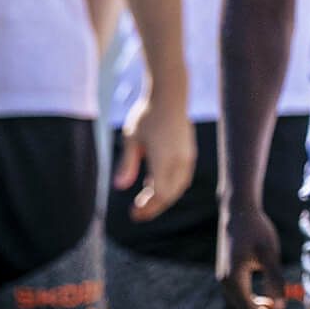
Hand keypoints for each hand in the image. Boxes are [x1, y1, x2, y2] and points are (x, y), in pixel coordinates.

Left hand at [116, 90, 194, 220]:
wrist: (170, 95)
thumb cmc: (147, 115)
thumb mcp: (131, 139)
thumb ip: (127, 164)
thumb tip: (119, 187)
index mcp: (164, 158)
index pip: (161, 194)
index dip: (148, 208)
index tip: (133, 214)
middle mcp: (180, 160)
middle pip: (171, 194)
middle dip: (155, 207)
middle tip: (137, 214)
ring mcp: (188, 156)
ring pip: (179, 186)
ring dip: (164, 197)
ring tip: (146, 201)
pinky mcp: (190, 152)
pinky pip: (182, 177)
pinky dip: (170, 186)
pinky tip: (155, 183)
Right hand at [220, 206, 293, 308]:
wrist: (238, 211)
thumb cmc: (256, 229)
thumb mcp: (269, 253)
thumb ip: (275, 279)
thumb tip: (281, 306)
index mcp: (234, 280)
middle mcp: (226, 283)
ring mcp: (226, 279)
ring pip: (244, 305)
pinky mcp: (230, 274)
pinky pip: (243, 296)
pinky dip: (257, 302)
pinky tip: (272, 303)